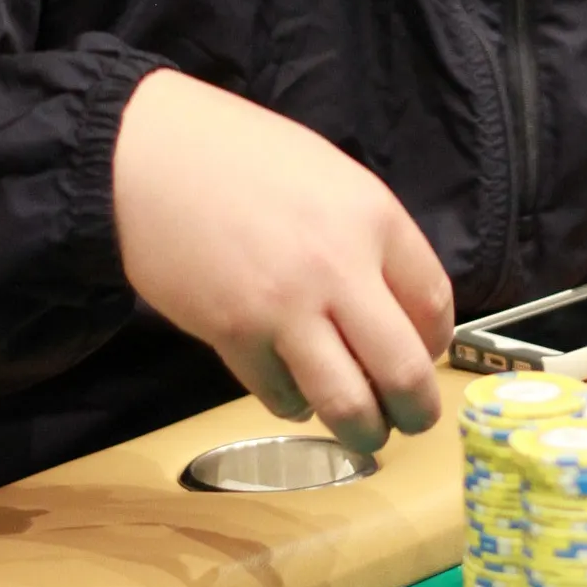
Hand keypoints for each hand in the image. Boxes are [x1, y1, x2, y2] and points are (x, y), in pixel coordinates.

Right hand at [112, 71, 454, 453]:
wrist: (149, 155)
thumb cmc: (238, 154)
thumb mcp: (329, 175)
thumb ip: (368, 236)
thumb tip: (396, 305)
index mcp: (372, 216)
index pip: (434, 304)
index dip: (436, 344)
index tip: (426, 355)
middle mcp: (338, 267)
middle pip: (404, 370)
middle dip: (416, 410)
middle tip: (411, 420)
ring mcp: (284, 307)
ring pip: (346, 403)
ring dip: (363, 431)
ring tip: (363, 431)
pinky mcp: (233, 336)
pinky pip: (281, 396)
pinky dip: (295, 404)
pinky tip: (295, 392)